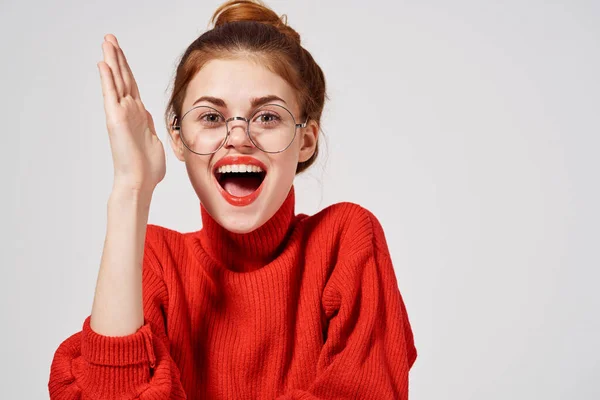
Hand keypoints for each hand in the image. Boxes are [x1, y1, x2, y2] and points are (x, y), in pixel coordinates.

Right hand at [98, 34, 165, 194]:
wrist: (140, 182)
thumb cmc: (149, 170)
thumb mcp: (155, 143)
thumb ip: (152, 130)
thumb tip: (150, 123)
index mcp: (139, 116)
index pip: (132, 86)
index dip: (127, 70)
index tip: (122, 55)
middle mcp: (129, 111)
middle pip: (123, 78)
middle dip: (117, 57)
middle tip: (110, 38)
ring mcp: (121, 114)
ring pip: (117, 81)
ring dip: (112, 60)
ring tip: (107, 42)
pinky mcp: (116, 119)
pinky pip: (111, 94)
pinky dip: (107, 78)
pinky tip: (103, 63)